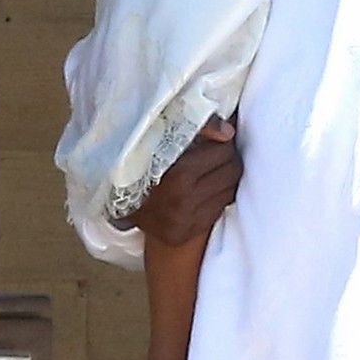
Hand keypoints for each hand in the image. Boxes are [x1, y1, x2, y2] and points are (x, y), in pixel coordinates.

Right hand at [121, 114, 242, 246]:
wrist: (127, 206)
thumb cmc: (146, 168)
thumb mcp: (162, 143)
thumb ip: (197, 130)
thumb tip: (228, 130)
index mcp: (178, 174)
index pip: (223, 152)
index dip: (222, 142)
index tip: (216, 139)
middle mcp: (185, 198)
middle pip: (232, 170)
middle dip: (228, 159)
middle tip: (217, 154)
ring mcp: (189, 218)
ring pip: (231, 188)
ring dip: (226, 177)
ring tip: (211, 171)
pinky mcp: (194, 229)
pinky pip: (223, 206)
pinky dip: (220, 194)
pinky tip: (207, 189)